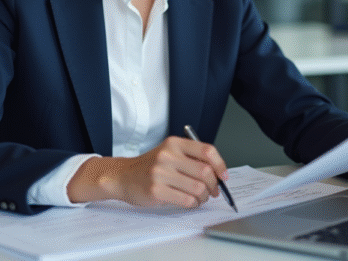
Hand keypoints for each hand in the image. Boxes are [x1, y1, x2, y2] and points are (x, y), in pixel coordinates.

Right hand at [67, 136, 228, 208]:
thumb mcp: (169, 152)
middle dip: (214, 185)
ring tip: (200, 197)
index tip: (224, 175)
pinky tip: (190, 202)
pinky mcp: (156, 191)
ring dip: (204, 197)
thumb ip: (191, 157)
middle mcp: (168, 155)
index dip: (221, 164)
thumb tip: (218, 172)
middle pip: (205, 171)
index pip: (207, 150)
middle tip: (213, 190)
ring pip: (198, 188)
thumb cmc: (150, 166)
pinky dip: (193, 204)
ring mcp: (161, 173)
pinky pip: (186, 200)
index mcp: (174, 143)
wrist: (123, 176)